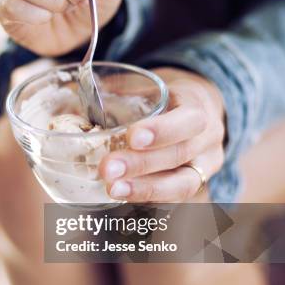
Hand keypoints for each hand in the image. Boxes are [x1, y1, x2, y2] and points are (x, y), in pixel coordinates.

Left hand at [99, 68, 225, 201]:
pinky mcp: (196, 184)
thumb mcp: (153, 86)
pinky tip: (123, 196)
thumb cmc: (167, 98)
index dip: (162, 131)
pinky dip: (148, 198)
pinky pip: (176, 198)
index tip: (132, 137)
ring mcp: (206, 166)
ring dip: (145, 189)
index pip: (188, 120)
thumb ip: (123, 92)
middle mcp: (208, 139)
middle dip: (142, 164)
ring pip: (183, 184)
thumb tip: (76, 93)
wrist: (199, 111)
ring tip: (113, 190)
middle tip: (108, 169)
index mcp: (198, 107)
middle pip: (180, 155)